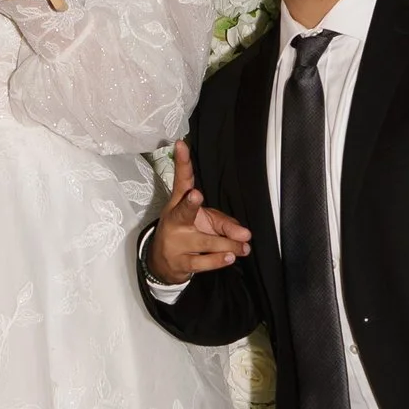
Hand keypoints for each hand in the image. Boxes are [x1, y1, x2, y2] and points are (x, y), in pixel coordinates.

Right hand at [147, 142, 252, 281]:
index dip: (182, 162)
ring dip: (229, 245)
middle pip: (184, 210)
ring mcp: (176, 242)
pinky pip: (204, 262)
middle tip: (196, 195)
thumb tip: (246, 236)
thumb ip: (226, 225)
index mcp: (179, 203)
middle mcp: (175, 220)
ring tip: (242, 247)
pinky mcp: (180, 262)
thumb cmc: (188, 234)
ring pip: (207, 242)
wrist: (162, 264)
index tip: (181, 145)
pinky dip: (220, 260)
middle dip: (190, 203)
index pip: (181, 180)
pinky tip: (230, 258)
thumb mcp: (206, 223)